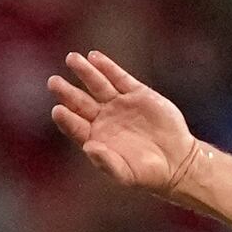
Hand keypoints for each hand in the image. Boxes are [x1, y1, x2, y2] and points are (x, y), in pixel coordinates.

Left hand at [47, 51, 201, 195]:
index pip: (75, 125)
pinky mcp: (137, 93)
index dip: (66, 118)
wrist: (177, 161)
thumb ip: (107, 163)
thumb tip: (89, 148)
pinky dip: (108, 67)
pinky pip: (119, 78)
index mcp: (95, 137)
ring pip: (97, 84)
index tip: (58, 110)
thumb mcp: (126, 174)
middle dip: (67, 92)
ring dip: (85, 72)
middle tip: (53, 82)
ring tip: (72, 59)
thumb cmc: (148, 173)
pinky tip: (95, 57)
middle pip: (80, 102)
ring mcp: (119, 104)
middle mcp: (103, 118)